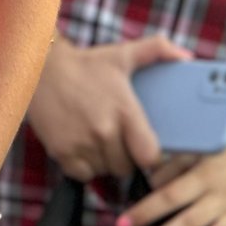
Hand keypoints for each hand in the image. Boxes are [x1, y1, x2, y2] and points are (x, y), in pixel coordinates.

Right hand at [24, 34, 190, 182]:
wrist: (40, 68)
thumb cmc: (86, 63)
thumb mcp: (123, 53)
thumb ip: (158, 50)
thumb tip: (186, 56)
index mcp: (124, 110)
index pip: (150, 155)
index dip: (151, 157)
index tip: (147, 149)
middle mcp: (104, 130)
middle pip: (126, 167)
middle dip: (126, 157)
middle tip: (120, 140)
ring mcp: (82, 144)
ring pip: (105, 172)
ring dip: (105, 162)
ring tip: (101, 141)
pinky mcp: (62, 152)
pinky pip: (83, 175)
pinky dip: (84, 166)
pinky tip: (84, 146)